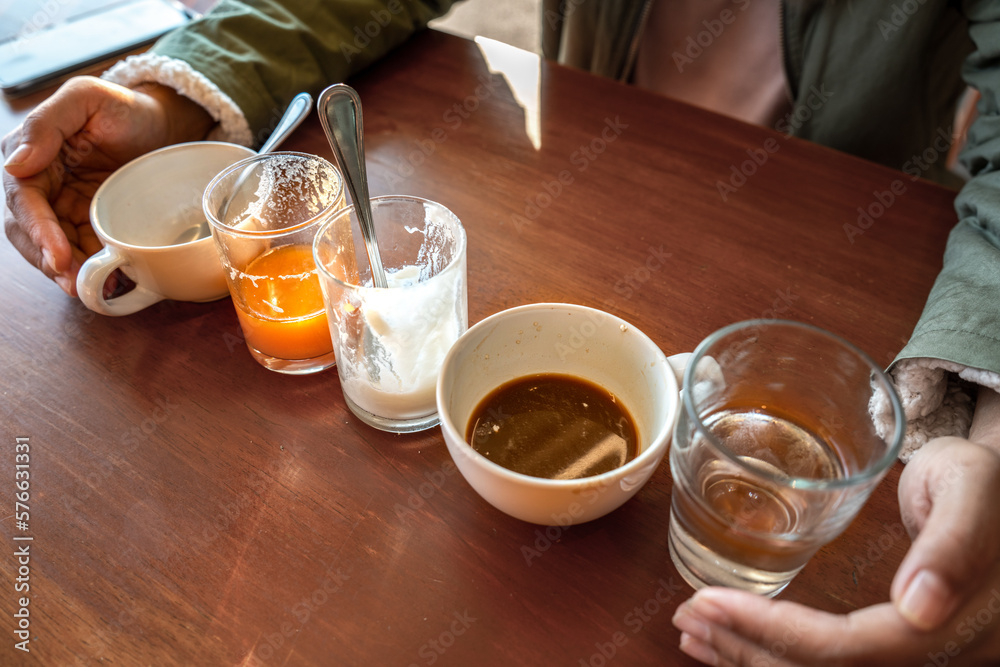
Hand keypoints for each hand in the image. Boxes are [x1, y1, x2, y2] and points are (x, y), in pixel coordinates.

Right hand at [3, 76, 213, 295]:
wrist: (163, 125)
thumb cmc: (125, 108)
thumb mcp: (86, 98)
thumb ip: (46, 124)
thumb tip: (14, 164)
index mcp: (31, 153)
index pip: (23, 199)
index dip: (38, 230)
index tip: (57, 255)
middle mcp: (41, 183)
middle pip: (29, 231)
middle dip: (48, 260)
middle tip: (75, 283)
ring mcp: (63, 206)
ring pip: (50, 247)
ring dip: (66, 272)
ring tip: (89, 289)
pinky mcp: (88, 222)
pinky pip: (79, 250)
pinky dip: (87, 269)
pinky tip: (104, 284)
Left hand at [671, 434, 999, 665]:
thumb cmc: (985, 480)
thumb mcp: (970, 489)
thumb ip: (951, 546)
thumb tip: (919, 610)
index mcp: (951, 627)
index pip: (847, 650)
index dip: (772, 632)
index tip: (707, 602)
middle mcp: (934, 657)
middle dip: (747, 651)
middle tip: (685, 619)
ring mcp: (916, 657)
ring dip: (752, 659)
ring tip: (693, 634)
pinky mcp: (897, 646)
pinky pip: (833, 664)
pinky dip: (775, 654)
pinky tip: (735, 643)